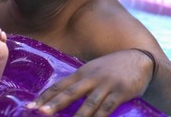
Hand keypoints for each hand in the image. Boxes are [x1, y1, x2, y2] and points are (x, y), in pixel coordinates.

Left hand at [26, 49, 152, 116]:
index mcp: (83, 72)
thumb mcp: (94, 70)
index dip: (45, 96)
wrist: (140, 60)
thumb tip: (61, 95)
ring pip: (88, 104)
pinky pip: (107, 109)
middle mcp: (92, 77)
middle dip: (54, 104)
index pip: (60, 85)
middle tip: (40, 113)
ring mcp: (106, 85)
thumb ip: (80, 81)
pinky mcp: (120, 93)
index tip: (30, 106)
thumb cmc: (114, 67)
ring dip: (75, 116)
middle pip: (70, 93)